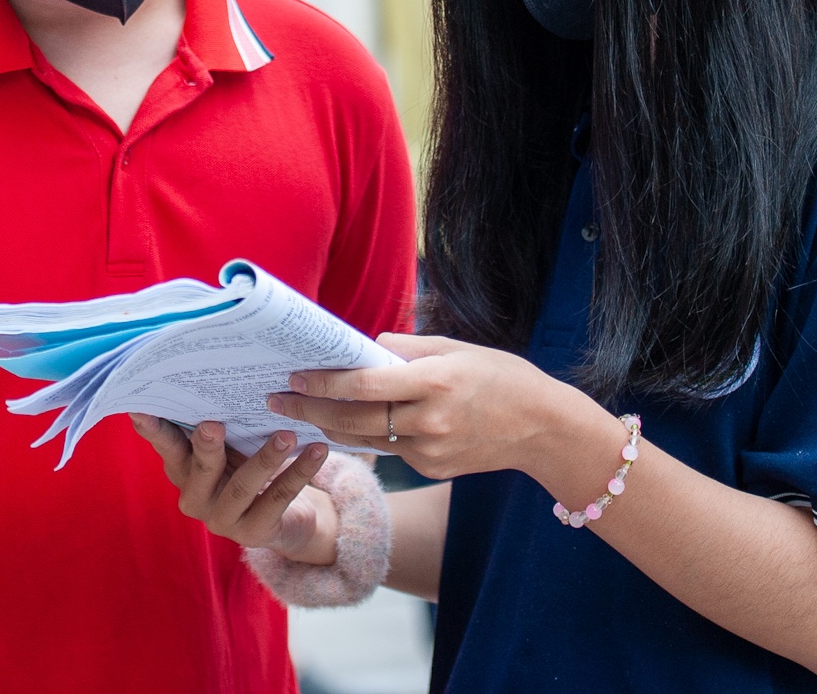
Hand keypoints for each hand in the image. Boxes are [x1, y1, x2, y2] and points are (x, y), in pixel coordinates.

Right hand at [128, 414, 334, 562]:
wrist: (287, 516)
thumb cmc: (249, 466)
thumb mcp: (232, 445)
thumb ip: (218, 422)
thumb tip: (216, 373)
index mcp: (183, 470)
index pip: (166, 446)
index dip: (152, 430)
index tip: (139, 408)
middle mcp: (195, 498)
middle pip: (200, 469)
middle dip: (207, 446)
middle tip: (214, 423)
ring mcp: (222, 521)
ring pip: (241, 487)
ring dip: (266, 458)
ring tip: (287, 434)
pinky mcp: (254, 533)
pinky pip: (277, 498)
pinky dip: (299, 472)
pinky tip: (316, 450)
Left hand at [268, 333, 587, 481]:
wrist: (543, 427)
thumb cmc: (498, 374)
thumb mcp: (454, 347)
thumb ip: (404, 348)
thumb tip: (359, 347)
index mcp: (434, 382)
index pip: (362, 385)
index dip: (322, 383)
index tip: (291, 376)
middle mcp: (429, 421)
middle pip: (352, 420)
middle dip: (307, 410)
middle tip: (273, 400)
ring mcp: (430, 451)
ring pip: (365, 439)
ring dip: (327, 426)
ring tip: (297, 411)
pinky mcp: (432, 468)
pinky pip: (390, 450)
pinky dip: (366, 435)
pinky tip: (342, 424)